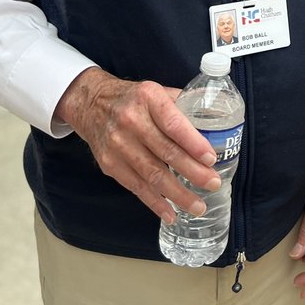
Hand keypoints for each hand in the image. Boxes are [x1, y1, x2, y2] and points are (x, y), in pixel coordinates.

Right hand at [53, 67, 221, 222]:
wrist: (91, 104)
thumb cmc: (133, 98)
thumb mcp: (156, 91)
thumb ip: (182, 105)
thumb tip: (214, 121)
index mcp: (149, 98)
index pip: (174, 124)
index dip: (194, 144)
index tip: (211, 159)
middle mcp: (132, 121)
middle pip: (166, 152)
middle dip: (193, 172)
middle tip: (213, 184)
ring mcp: (118, 144)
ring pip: (152, 175)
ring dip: (178, 194)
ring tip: (198, 206)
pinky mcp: (109, 164)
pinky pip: (136, 187)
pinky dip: (155, 203)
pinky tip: (171, 213)